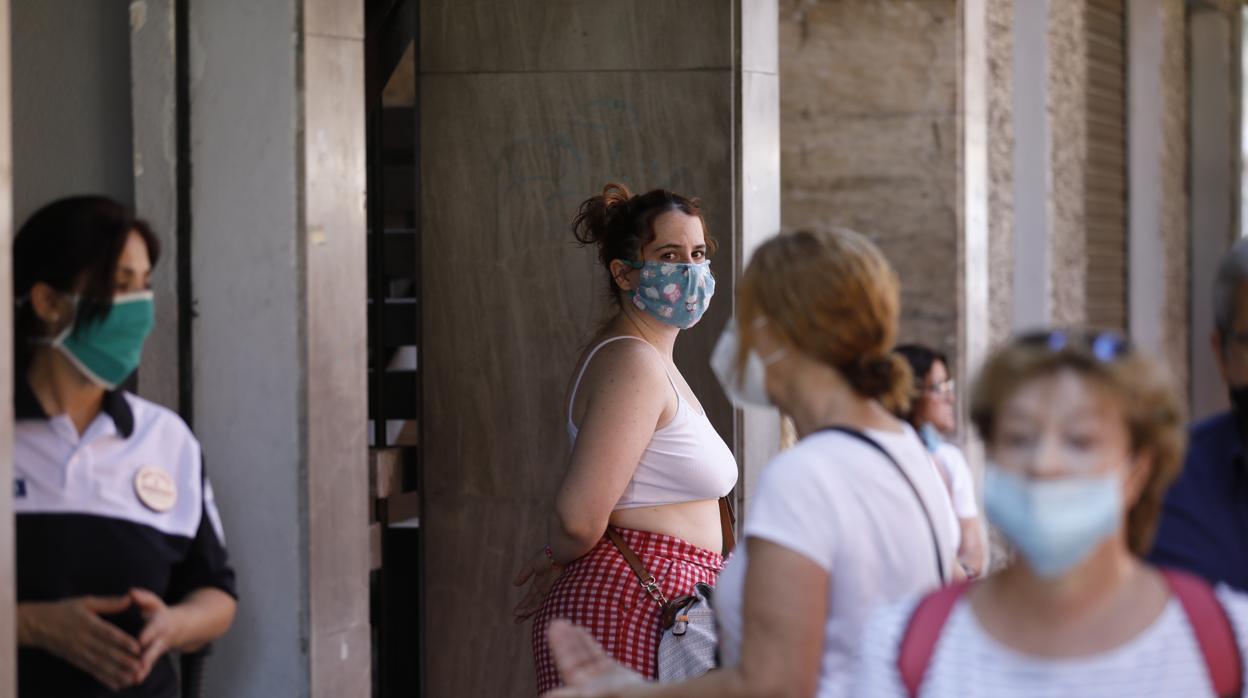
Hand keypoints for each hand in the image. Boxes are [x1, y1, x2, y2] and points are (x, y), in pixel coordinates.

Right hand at [18, 595, 142, 690]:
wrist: (37, 625)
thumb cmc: (64, 610)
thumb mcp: (86, 602)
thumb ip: (109, 603)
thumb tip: (129, 598)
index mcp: (87, 624)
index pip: (107, 634)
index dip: (122, 641)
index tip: (137, 647)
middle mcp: (83, 640)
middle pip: (106, 652)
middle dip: (124, 661)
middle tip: (141, 667)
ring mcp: (78, 652)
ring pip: (100, 665)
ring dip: (117, 673)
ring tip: (133, 679)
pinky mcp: (75, 660)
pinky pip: (91, 671)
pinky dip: (104, 678)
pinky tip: (116, 685)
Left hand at [130, 588, 186, 682]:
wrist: (182, 626)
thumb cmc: (161, 612)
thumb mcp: (155, 602)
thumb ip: (143, 597)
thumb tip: (131, 591)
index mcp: (161, 622)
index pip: (154, 627)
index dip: (148, 634)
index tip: (141, 641)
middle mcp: (162, 637)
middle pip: (155, 648)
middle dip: (148, 657)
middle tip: (140, 666)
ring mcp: (159, 648)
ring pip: (152, 660)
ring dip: (144, 670)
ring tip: (134, 679)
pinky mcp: (154, 657)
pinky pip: (148, 666)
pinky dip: (141, 674)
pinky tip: (131, 682)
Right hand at [512, 548, 561, 623]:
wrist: (560, 554)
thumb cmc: (546, 557)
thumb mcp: (532, 565)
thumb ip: (524, 575)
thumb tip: (514, 584)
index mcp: (539, 583)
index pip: (530, 597)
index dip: (522, 605)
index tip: (515, 612)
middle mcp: (544, 590)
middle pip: (532, 604)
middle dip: (524, 612)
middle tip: (515, 621)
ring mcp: (549, 591)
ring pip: (536, 605)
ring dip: (526, 612)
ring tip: (517, 619)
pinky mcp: (553, 591)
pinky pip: (543, 602)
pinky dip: (534, 607)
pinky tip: (527, 613)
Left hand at [544, 620, 644, 696]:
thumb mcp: (585, 695)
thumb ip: (568, 695)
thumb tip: (546, 696)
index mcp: (578, 687)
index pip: (565, 663)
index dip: (558, 647)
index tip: (552, 630)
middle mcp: (586, 682)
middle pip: (572, 656)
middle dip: (565, 640)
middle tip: (556, 622)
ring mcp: (599, 676)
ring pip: (583, 653)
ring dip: (574, 638)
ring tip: (565, 623)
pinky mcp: (611, 671)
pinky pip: (595, 653)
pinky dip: (587, 642)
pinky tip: (579, 629)